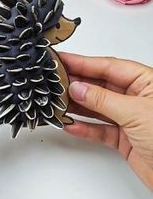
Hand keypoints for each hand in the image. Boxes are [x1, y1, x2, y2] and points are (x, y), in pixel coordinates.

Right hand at [61, 53, 152, 188]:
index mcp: (146, 82)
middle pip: (101, 86)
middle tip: (55, 81)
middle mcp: (137, 98)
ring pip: (98, 108)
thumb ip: (103, 99)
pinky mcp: (126, 139)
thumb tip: (79, 87)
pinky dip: (85, 129)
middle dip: (78, 84)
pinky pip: (100, 130)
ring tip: (57, 102)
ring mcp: (130, 119)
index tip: (63, 59)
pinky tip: (71, 125)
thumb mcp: (136, 112)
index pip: (109, 67)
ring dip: (78, 106)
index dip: (84, 62)